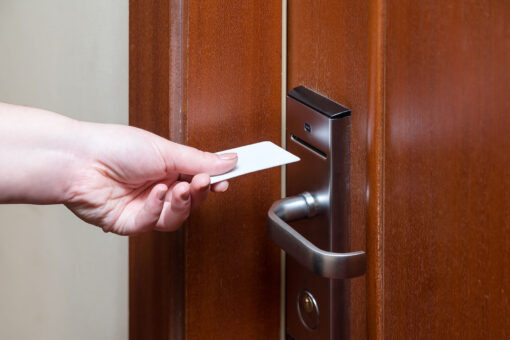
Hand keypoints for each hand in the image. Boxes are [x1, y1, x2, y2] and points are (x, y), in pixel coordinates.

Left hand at [64, 122, 236, 234]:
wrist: (79, 160)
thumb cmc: (115, 146)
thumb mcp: (165, 150)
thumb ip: (199, 160)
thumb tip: (229, 160)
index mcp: (168, 167)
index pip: (200, 177)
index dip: (216, 179)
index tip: (233, 175)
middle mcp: (159, 188)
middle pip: (192, 201)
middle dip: (200, 192)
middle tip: (203, 181)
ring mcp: (145, 207)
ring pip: (177, 217)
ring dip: (181, 203)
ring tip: (178, 187)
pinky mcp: (131, 223)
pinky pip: (154, 223)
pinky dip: (157, 208)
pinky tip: (155, 193)